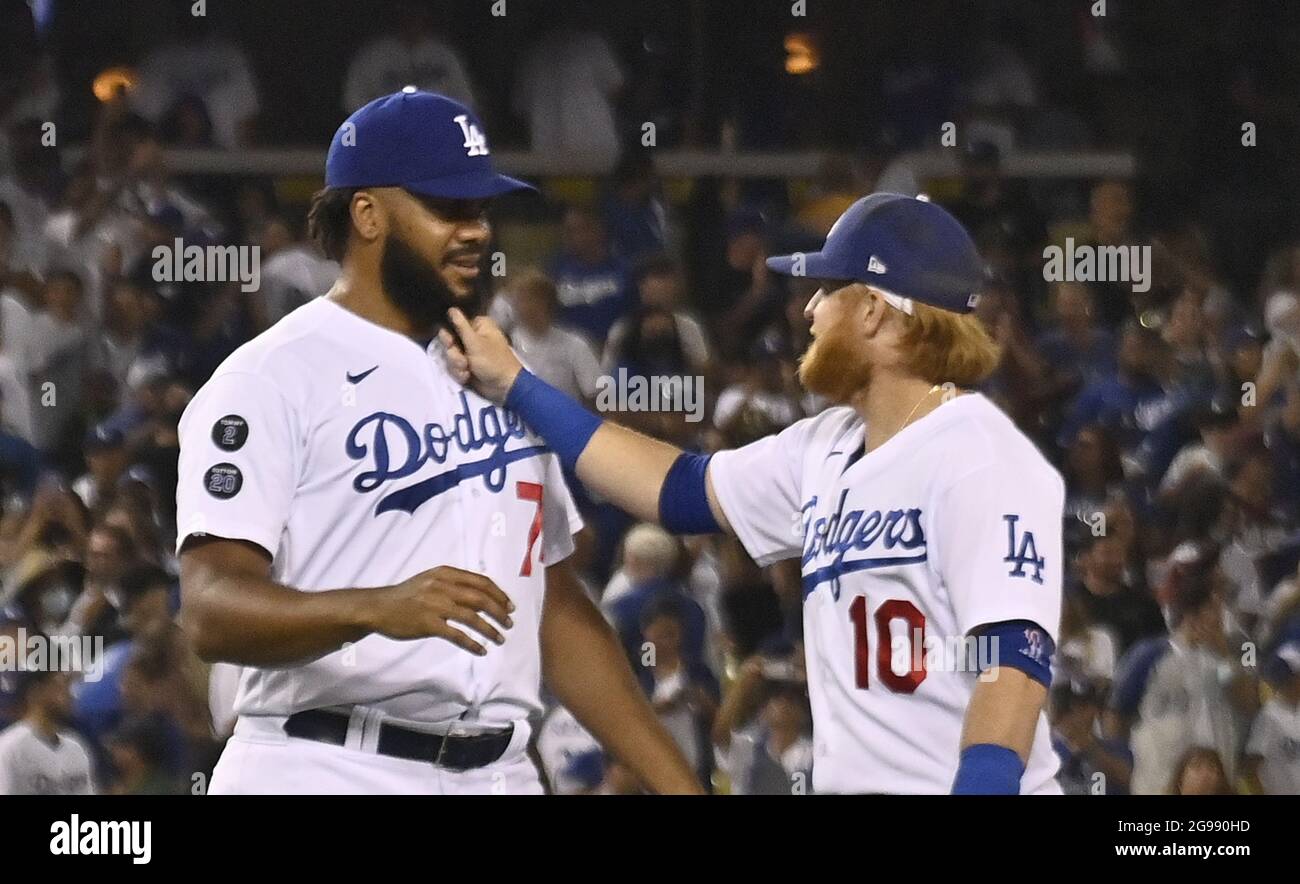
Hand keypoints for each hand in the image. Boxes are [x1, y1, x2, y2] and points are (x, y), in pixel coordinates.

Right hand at [367, 565, 515, 655]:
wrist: (378, 607)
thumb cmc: (406, 595)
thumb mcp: (430, 579)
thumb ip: (453, 583)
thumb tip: (481, 594)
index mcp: (446, 573)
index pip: (481, 582)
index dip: (499, 594)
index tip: (510, 606)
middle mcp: (442, 586)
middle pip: (481, 598)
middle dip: (499, 612)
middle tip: (509, 623)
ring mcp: (435, 605)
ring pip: (472, 617)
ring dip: (490, 629)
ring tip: (500, 638)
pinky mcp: (428, 624)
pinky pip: (457, 635)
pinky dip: (472, 643)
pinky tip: (481, 650)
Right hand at [441, 308, 523, 404]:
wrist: (504, 386)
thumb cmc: (493, 361)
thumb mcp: (475, 342)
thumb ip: (461, 326)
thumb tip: (451, 308)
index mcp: (478, 325)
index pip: (453, 324)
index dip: (449, 335)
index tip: (450, 344)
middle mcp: (472, 336)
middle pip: (449, 341)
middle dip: (454, 355)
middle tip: (463, 361)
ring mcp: (469, 352)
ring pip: (451, 356)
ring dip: (457, 366)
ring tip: (467, 371)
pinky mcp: (467, 365)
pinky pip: (455, 367)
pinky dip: (460, 373)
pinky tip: (468, 377)